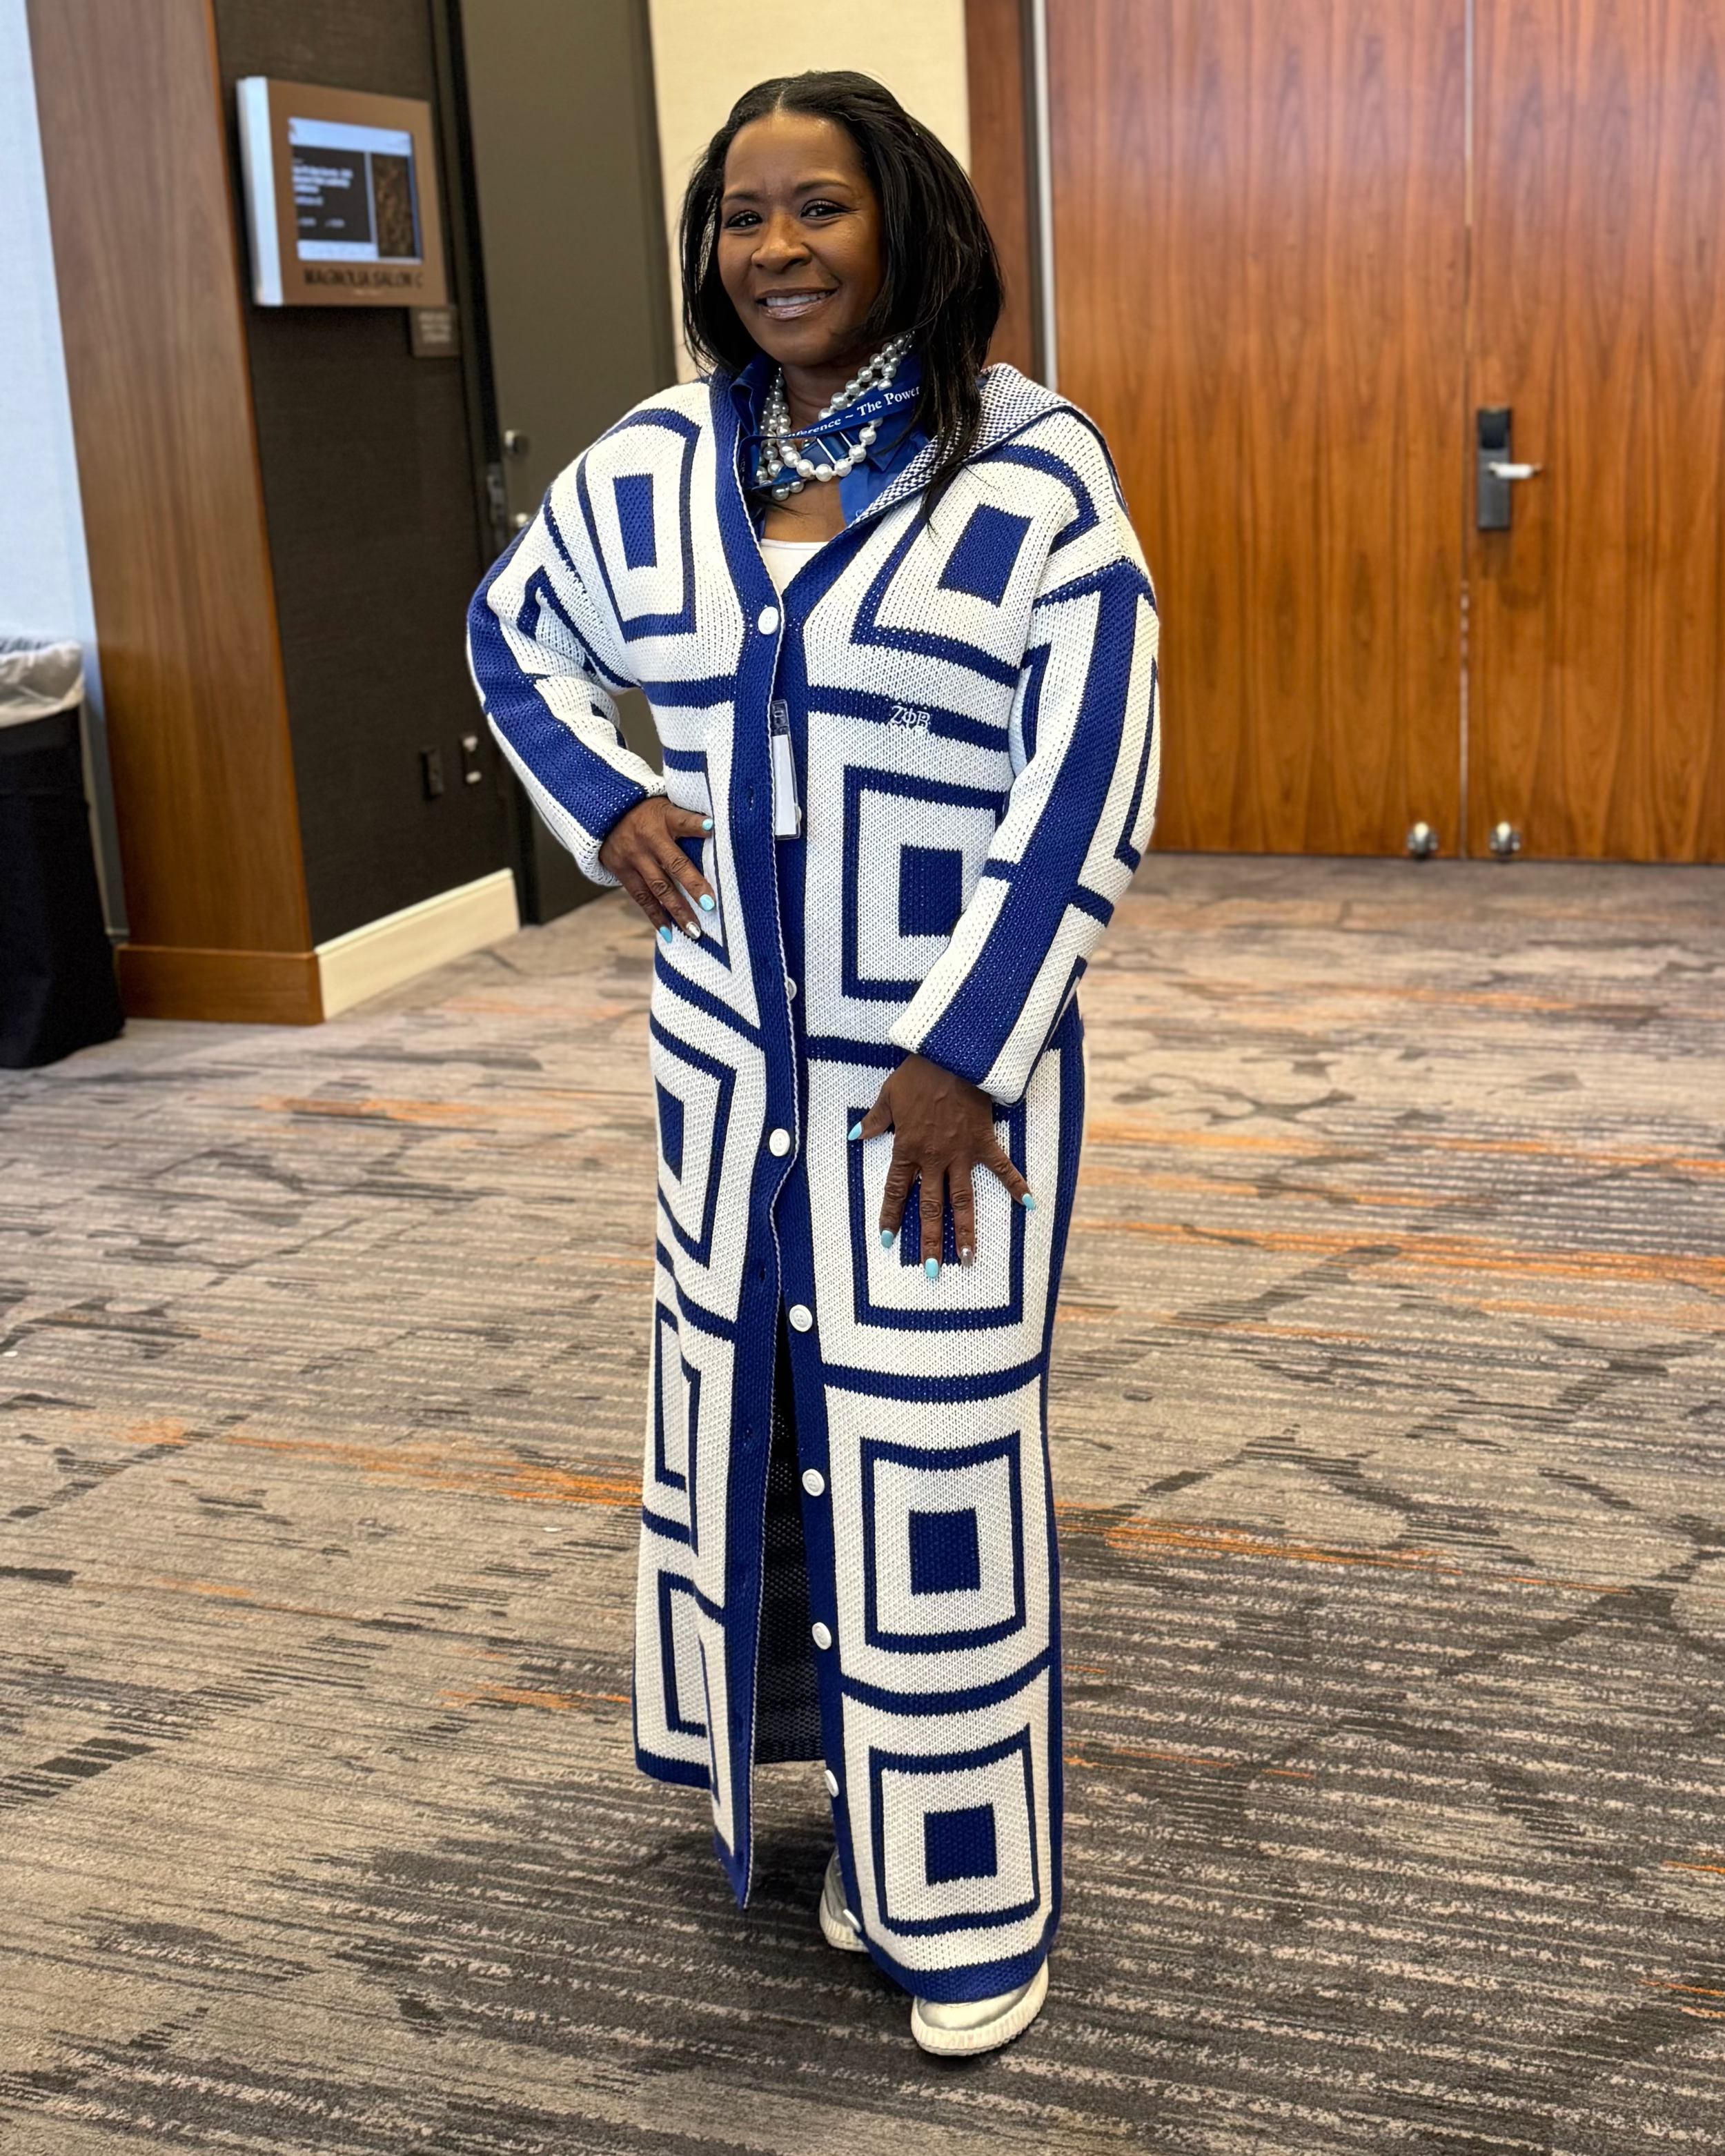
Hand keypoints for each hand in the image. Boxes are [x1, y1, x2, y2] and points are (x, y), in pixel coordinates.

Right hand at [599, 796, 715, 942]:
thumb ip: (686, 818)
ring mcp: (632, 857)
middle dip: (692, 885)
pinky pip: (641, 898)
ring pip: (658, 887)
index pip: (681, 820)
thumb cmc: (647, 813)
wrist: (604, 816)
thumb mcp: (664, 806)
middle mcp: (647, 839)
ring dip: (677, 911)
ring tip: (694, 931)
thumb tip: (717, 829)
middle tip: (710, 904)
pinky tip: (669, 933)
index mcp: (662, 818)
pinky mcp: (621, 871)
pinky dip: (656, 916)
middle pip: (673, 863)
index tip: (712, 828)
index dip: (696, 825)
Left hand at [853, 1054, 1032, 1274]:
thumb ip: (875, 1120)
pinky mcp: (984, 1142)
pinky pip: (1002, 1168)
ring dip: (966, 1230)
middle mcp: (934, 1158)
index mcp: (908, 1149)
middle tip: (931, 1270)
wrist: (952, 1056)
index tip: (888, 1241)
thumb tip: (855, 1136)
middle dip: (931, 1240)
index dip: (892, 1216)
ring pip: (963, 1200)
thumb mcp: (888, 1095)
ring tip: (969, 1259)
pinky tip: (1029, 1205)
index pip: (897, 1191)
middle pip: (931, 1207)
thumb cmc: (918, 1073)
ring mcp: (961, 1154)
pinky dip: (1016, 1185)